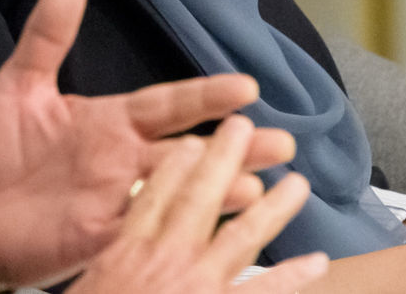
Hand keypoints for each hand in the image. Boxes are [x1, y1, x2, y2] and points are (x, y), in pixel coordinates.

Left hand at [0, 0, 297, 292]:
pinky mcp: (103, 239)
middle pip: (190, 151)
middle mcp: (123, 160)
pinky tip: (212, 230)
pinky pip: (149, 233)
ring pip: (180, 195)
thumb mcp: (17, 87)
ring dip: (220, 192)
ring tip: (261, 190)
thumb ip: (46, 38)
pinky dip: (180, 231)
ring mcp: (118, 201)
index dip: (204, 97)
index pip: (167, 105)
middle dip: (236, 147)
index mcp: (110, 122)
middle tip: (283, 144)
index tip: (246, 87)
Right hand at [66, 116, 330, 293]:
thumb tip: (112, 259)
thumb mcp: (88, 288)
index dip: (175, 165)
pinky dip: (293, 278)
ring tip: (297, 182)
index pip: (152, 196)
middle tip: (245, 128)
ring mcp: (198, 284)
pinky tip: (317, 263)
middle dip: (224, 157)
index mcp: (124, 253)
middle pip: (200, 197)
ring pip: (243, 234)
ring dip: (274, 206)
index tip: (192, 140)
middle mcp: (165, 259)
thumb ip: (108, 267)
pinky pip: (264, 292)